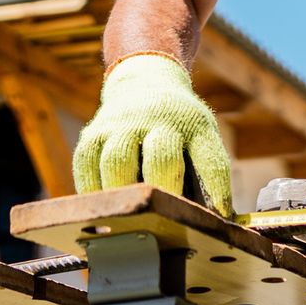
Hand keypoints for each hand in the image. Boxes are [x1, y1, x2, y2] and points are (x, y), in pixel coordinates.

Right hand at [72, 53, 234, 217]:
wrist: (144, 81)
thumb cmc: (178, 126)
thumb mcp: (200, 136)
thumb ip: (207, 175)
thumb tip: (213, 223)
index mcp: (194, 126)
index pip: (210, 159)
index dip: (216, 191)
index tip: (218, 218)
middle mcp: (158, 120)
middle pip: (161, 157)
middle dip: (163, 192)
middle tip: (165, 220)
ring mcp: (122, 124)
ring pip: (118, 161)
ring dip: (123, 194)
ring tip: (127, 218)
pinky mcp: (94, 132)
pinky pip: (86, 162)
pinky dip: (91, 189)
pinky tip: (101, 208)